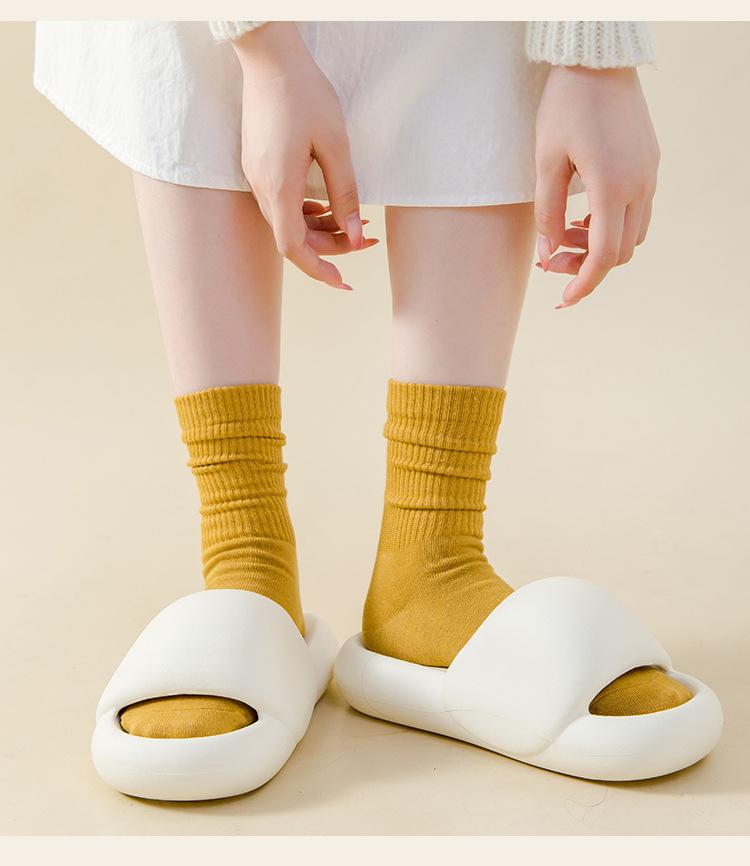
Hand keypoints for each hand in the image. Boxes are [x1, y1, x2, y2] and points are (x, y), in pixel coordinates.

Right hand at [232, 23, 377, 290]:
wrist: (270, 56)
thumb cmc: (304, 94)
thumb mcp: (335, 145)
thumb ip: (345, 194)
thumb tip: (353, 234)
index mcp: (279, 186)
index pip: (293, 247)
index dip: (318, 270)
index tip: (343, 281)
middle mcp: (262, 187)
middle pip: (294, 237)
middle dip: (331, 246)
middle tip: (368, 239)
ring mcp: (257, 176)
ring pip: (289, 221)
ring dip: (321, 229)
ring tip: (356, 224)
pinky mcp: (259, 166)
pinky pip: (282, 204)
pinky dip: (306, 212)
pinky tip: (329, 207)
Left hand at [534, 65, 659, 308]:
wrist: (598, 62)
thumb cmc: (565, 107)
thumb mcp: (545, 162)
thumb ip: (547, 213)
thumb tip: (548, 253)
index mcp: (612, 187)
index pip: (604, 257)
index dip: (584, 284)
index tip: (564, 299)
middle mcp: (639, 186)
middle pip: (620, 252)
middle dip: (586, 265)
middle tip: (550, 258)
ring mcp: (649, 175)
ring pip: (633, 235)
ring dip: (600, 246)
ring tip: (566, 234)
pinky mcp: (650, 164)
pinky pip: (638, 212)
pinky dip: (613, 225)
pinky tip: (585, 216)